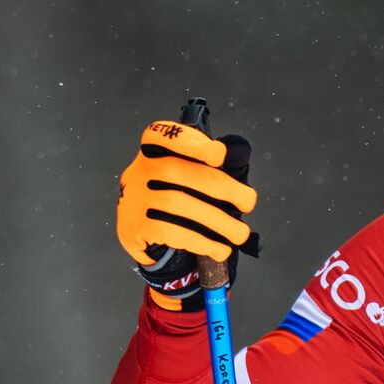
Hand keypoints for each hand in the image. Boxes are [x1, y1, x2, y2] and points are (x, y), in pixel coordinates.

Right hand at [116, 120, 259, 309]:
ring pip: (180, 204)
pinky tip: (221, 249)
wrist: (145, 238)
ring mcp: (134, 200)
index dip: (190, 141)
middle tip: (248, 202)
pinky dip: (202, 242)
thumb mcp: (186, 180)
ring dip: (219, 221)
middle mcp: (140, 172)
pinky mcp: (134, 227)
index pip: (160, 134)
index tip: (220, 154)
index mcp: (153, 153)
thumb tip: (240, 156)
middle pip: (183, 173)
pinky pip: (173, 232)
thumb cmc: (177, 202)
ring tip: (240, 234)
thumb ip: (208, 168)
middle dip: (224, 188)